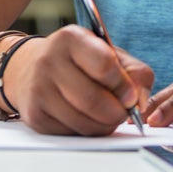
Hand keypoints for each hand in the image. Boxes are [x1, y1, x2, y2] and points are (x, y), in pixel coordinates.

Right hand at [1, 25, 153, 135]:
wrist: (32, 68)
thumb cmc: (80, 61)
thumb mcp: (109, 54)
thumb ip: (135, 73)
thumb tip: (141, 102)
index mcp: (71, 38)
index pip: (104, 66)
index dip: (124, 86)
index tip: (131, 96)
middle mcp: (49, 60)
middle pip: (93, 100)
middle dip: (117, 113)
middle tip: (123, 113)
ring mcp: (38, 89)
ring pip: (83, 121)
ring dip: (104, 126)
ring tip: (108, 117)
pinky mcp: (35, 115)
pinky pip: (71, 133)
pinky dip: (87, 131)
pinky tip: (88, 119)